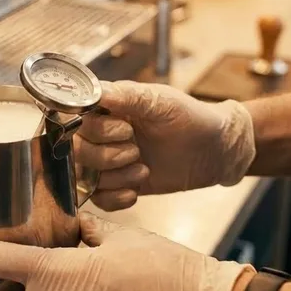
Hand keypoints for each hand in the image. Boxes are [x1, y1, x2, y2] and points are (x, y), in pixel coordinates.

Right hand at [75, 81, 255, 209]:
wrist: (214, 150)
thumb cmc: (190, 117)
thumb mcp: (160, 101)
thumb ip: (126, 96)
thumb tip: (96, 91)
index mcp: (107, 108)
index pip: (77, 120)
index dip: (98, 130)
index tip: (126, 129)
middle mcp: (101, 134)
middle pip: (77, 151)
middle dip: (107, 156)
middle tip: (137, 150)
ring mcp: (107, 161)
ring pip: (86, 177)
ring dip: (116, 177)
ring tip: (143, 169)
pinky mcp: (118, 184)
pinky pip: (98, 199)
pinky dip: (116, 198)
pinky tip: (136, 190)